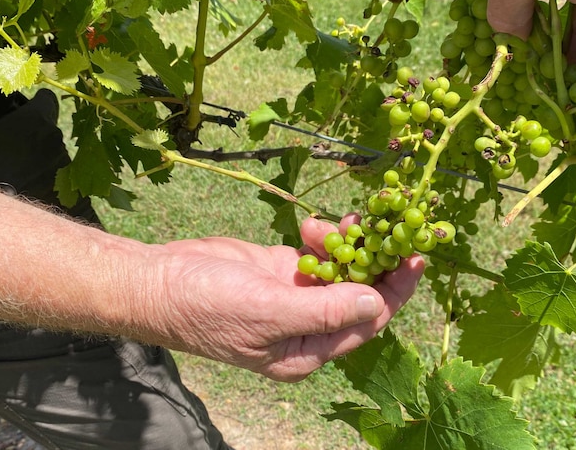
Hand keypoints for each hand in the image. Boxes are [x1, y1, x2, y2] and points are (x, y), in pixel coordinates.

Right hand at [151, 216, 423, 381]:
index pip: (367, 323)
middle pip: (360, 294)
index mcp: (308, 351)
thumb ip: (325, 311)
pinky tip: (310, 226)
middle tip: (391, 226)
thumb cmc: (209, 307)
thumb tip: (376, 303)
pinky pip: (319, 254)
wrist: (160, 282)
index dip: (394, 292)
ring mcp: (295, 296)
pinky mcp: (282, 270)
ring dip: (346, 244)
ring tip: (335, 224)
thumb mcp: (270, 313)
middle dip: (375, 261)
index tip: (415, 258)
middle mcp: (307, 327)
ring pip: (342, 270)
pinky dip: (323, 238)